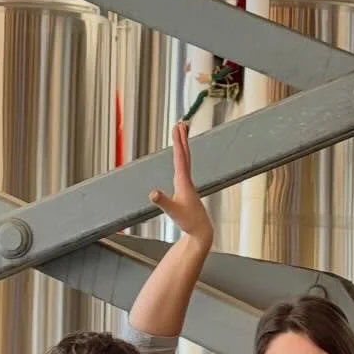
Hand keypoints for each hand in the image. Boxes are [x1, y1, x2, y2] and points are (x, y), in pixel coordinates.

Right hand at [148, 120, 213, 245]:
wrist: (201, 231)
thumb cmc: (188, 221)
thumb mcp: (173, 212)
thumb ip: (163, 201)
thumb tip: (152, 193)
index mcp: (183, 181)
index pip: (180, 157)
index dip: (178, 142)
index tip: (177, 128)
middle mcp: (187, 179)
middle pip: (184, 154)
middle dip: (181, 138)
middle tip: (180, 123)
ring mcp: (187, 184)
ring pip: (185, 160)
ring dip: (182, 146)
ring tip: (180, 134)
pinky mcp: (186, 189)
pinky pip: (183, 167)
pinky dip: (181, 158)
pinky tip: (179, 158)